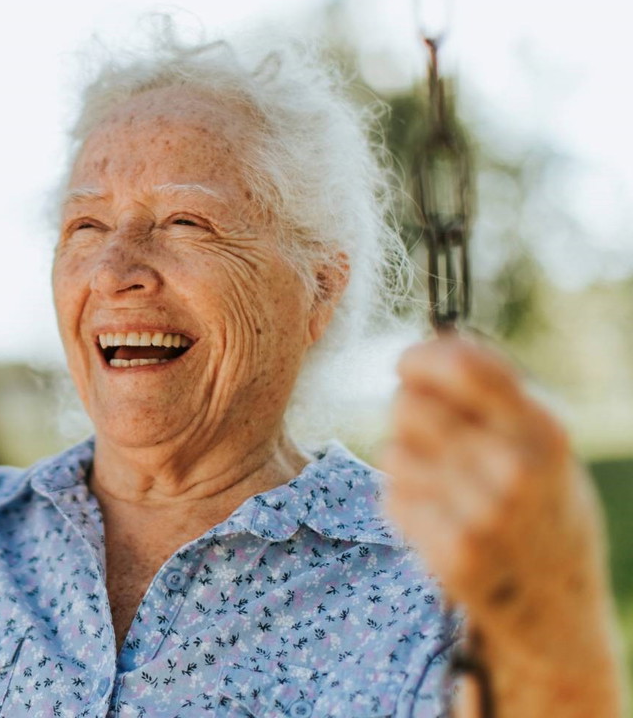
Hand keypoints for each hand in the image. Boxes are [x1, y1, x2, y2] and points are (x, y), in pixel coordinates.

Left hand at [382, 336, 619, 705]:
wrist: (558, 607)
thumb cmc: (541, 504)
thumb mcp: (543, 442)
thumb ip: (494, 395)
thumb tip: (431, 343)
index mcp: (545, 430)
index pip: (464, 366)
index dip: (422, 357)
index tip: (407, 363)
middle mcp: (516, 470)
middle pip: (409, 405)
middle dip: (409, 411)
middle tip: (432, 436)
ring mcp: (484, 517)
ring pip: (393, 452)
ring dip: (406, 461)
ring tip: (446, 485)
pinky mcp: (452, 555)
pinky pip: (392, 498)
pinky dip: (405, 503)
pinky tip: (440, 518)